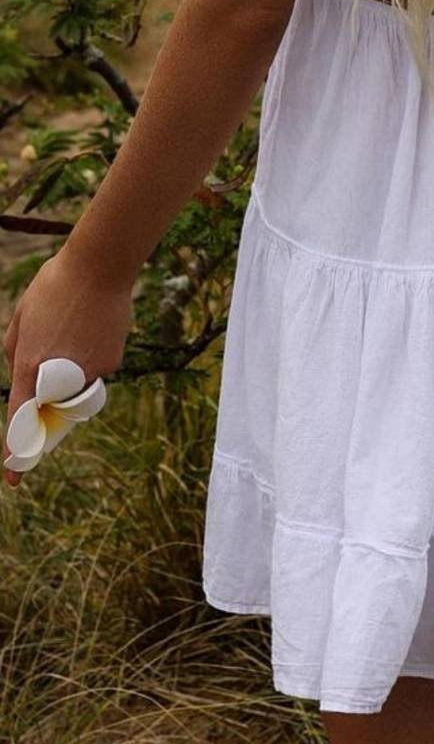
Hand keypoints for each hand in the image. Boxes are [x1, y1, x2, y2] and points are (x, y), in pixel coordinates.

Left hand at [3, 250, 131, 483]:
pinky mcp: (111, 362)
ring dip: (72, 370)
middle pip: (51, 406)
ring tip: (74, 326)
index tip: (13, 477)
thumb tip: (22, 372)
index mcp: (29, 365)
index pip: (20, 419)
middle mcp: (60, 376)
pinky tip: (92, 324)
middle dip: (50, 394)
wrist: (100, 266)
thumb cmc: (54, 286)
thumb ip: (15, 350)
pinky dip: (92, 355)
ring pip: (76, 387)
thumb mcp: (22, 316)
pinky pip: (97, 370)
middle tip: (54, 357)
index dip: (16, 451)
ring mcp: (89, 371)